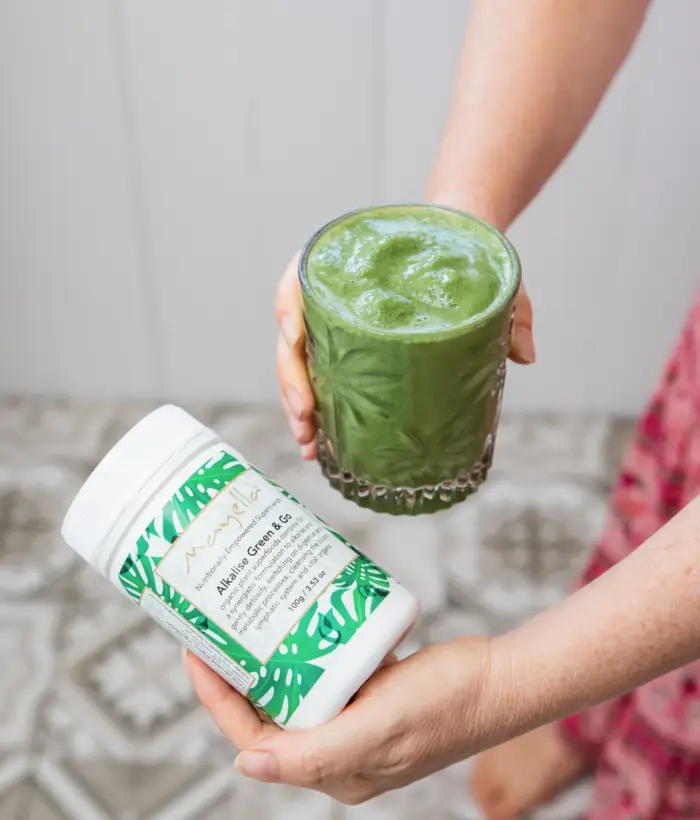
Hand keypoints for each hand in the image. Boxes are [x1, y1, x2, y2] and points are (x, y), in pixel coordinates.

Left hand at [185, 636, 494, 803]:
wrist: (501, 679)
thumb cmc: (448, 703)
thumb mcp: (378, 727)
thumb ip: (315, 753)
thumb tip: (247, 766)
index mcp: (336, 769)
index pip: (256, 737)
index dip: (219, 698)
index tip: (197, 652)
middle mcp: (342, 749)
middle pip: (273, 712)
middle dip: (239, 673)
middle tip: (218, 627)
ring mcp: (359, 721)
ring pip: (300, 688)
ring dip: (274, 656)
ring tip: (251, 617)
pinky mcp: (376, 694)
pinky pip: (331, 670)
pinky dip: (314, 646)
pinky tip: (304, 617)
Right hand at [275, 252, 534, 455]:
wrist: (463, 248)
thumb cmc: (468, 256)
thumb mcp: (493, 278)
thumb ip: (510, 309)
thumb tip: (523, 354)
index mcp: (352, 263)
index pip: (302, 278)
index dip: (289, 307)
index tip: (295, 337)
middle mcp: (334, 294)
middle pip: (293, 335)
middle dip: (292, 381)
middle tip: (306, 420)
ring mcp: (337, 325)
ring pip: (300, 364)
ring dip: (298, 406)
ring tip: (310, 445)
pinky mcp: (350, 351)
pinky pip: (321, 378)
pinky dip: (318, 412)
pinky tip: (322, 443)